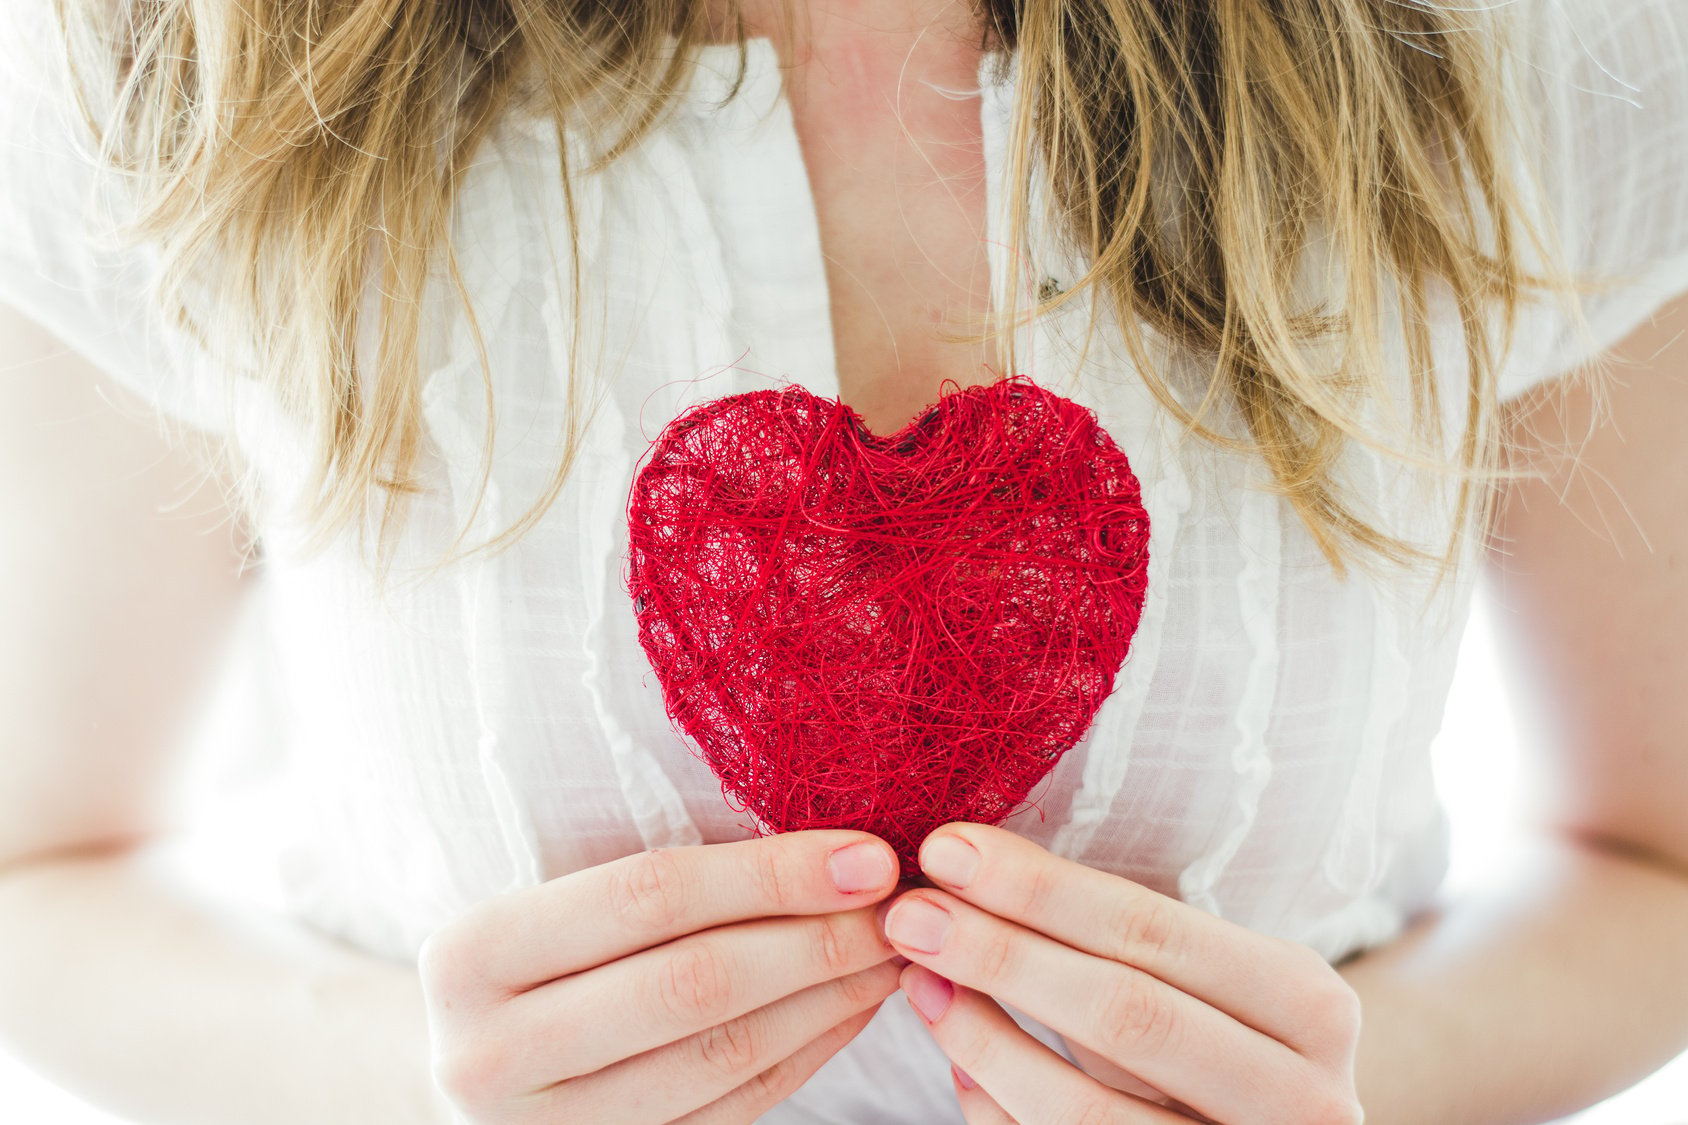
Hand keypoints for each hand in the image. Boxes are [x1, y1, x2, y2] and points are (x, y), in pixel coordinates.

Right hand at [419, 830, 903, 1122]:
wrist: (471, 1061)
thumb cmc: (528, 959)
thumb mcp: (546, 902)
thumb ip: (649, 882)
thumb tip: (825, 847)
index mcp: (471, 955)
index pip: (648, 897)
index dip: (769, 874)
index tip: (866, 855)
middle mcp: (491, 1054)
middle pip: (693, 984)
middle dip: (816, 940)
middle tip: (899, 908)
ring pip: (724, 1055)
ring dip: (829, 999)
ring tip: (891, 950)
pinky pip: (735, 1108)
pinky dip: (807, 1052)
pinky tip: (852, 1006)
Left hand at [879, 824, 1362, 1123]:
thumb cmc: (1223, 1046)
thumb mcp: (1203, 988)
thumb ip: (1115, 945)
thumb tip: (967, 880)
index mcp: (1311, 1007)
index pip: (1157, 933)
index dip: (1042, 889)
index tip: (947, 849)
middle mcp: (1303, 1100)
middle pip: (1126, 1015)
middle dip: (1002, 954)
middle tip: (910, 913)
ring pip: (1087, 1113)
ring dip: (983, 1039)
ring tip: (918, 984)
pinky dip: (997, 1110)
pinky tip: (958, 1062)